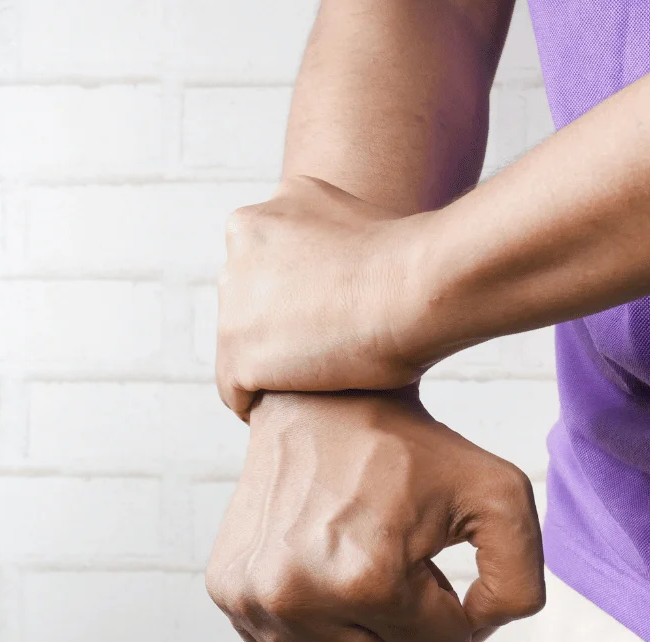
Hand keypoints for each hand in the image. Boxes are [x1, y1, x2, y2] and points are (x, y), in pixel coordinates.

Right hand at [204, 388, 544, 641]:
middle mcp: (299, 598)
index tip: (432, 562)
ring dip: (362, 639)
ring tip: (360, 571)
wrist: (318, 396)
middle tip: (396, 561)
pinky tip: (322, 570)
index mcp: (369, 581)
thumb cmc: (411, 445)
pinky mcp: (227, 592)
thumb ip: (519, 584)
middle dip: (408, 627)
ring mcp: (254, 599)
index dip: (452, 610)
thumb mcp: (499, 495)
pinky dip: (317, 631)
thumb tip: (472, 636)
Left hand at [216, 176, 437, 421]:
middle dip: (274, 329)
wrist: (416, 286)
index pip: (259, 266)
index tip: (318, 323)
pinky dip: (256, 406)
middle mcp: (239, 249)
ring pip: (237, 348)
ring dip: (267, 369)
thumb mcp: (351, 221)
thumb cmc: (407, 261)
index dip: (289, 299)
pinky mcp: (238, 352)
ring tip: (306, 394)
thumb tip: (333, 265)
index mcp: (264, 214)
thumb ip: (325, 241)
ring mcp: (233, 302)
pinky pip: (235, 391)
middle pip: (245, 304)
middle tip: (317, 359)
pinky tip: (289, 418)